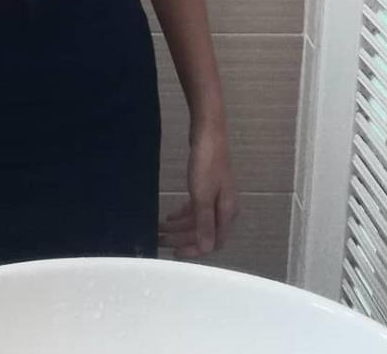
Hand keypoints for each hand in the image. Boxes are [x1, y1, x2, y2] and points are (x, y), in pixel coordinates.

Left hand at [158, 120, 238, 258]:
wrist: (208, 132)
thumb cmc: (206, 163)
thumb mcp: (203, 195)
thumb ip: (204, 223)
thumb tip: (207, 248)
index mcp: (226, 212)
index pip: (213, 242)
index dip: (194, 250)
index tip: (175, 254)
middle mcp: (223, 207)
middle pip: (203, 232)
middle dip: (181, 238)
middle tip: (160, 240)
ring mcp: (216, 196)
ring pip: (197, 220)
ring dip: (179, 227)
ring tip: (160, 230)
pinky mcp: (207, 185)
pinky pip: (195, 208)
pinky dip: (183, 214)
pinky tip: (170, 216)